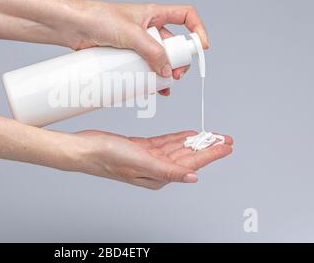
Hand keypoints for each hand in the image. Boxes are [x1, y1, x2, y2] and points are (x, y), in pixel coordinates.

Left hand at [52, 0, 208, 95]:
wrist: (72, 27)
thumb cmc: (97, 18)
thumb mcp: (130, 34)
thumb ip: (151, 51)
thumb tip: (166, 69)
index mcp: (154, 14)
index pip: (186, 16)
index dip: (197, 30)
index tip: (201, 48)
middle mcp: (148, 28)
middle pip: (174, 44)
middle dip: (178, 61)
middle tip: (175, 75)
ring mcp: (136, 43)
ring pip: (158, 58)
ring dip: (164, 73)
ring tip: (163, 87)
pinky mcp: (125, 55)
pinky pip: (142, 67)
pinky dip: (148, 78)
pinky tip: (149, 88)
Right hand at [70, 130, 232, 189]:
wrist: (87, 148)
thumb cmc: (108, 157)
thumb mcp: (141, 162)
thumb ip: (168, 171)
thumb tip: (192, 178)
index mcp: (159, 175)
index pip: (191, 163)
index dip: (210, 154)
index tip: (226, 146)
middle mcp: (156, 168)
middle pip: (188, 156)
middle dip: (207, 147)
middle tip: (224, 139)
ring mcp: (149, 158)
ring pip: (178, 149)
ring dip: (195, 142)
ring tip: (211, 136)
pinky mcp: (142, 148)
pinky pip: (166, 143)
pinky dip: (178, 138)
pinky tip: (187, 135)